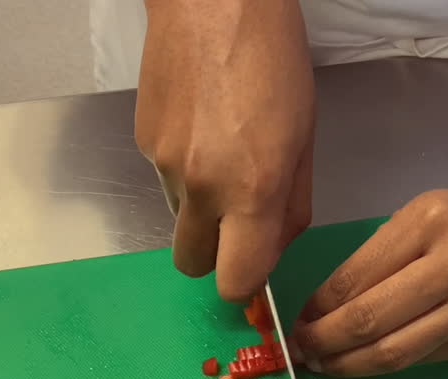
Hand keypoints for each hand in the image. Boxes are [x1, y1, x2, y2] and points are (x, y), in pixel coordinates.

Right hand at [135, 0, 314, 301]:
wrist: (211, 0)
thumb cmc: (274, 60)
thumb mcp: (304, 138)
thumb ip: (291, 205)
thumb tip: (273, 247)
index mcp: (251, 190)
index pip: (236, 281)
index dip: (246, 282)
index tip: (254, 264)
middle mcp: (202, 187)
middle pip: (194, 265)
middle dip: (216, 255)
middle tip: (237, 221)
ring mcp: (164, 165)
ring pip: (179, 221)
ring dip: (200, 210)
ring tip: (222, 156)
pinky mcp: (142, 143)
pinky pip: (165, 182)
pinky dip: (184, 171)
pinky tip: (202, 127)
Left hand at [292, 110, 447, 376]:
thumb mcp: (431, 214)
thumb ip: (384, 256)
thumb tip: (329, 305)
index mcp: (429, 222)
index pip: (356, 276)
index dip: (318, 307)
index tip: (297, 321)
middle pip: (370, 319)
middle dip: (325, 342)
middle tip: (302, 352)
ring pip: (396, 350)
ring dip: (350, 364)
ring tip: (326, 366)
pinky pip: (426, 357)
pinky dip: (390, 364)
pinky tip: (368, 363)